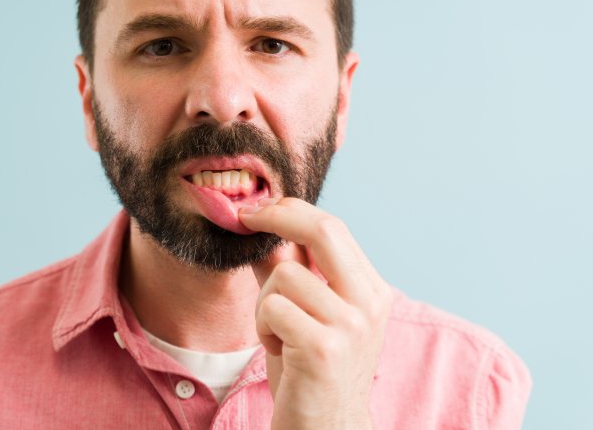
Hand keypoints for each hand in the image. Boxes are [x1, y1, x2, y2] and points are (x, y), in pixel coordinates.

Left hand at [239, 198, 391, 429]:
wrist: (326, 429)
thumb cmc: (310, 369)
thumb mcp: (305, 313)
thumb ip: (289, 271)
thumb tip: (261, 229)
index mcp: (371, 291)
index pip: (333, 228)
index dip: (291, 210)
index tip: (258, 209)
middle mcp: (370, 304)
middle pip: (323, 231)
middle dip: (277, 216)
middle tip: (246, 218)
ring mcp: (351, 326)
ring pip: (284, 275)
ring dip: (265, 302)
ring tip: (278, 333)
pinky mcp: (323, 349)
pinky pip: (272, 307)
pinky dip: (263, 327)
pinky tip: (279, 350)